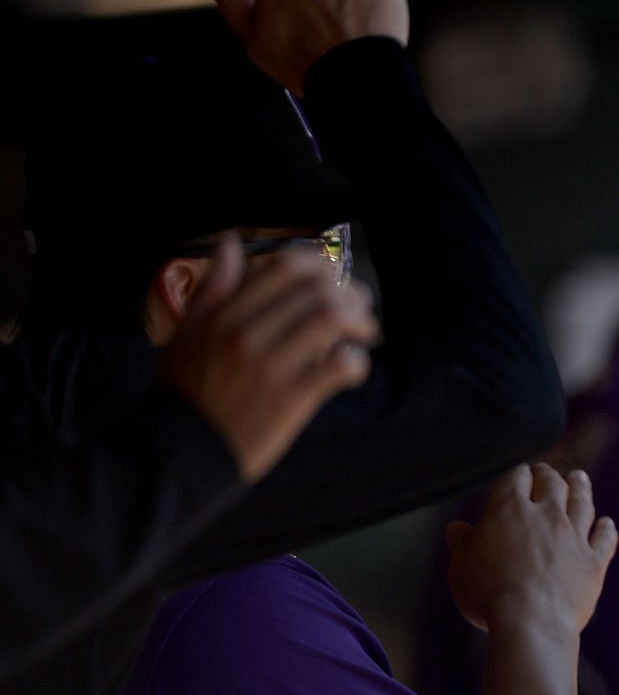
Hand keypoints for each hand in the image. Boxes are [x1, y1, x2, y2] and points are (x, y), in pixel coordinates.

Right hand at [158, 235, 376, 481]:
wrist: (177, 452)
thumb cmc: (185, 392)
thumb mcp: (186, 332)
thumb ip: (213, 288)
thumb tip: (229, 243)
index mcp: (224, 314)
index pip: (285, 268)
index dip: (321, 267)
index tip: (333, 280)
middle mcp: (246, 333)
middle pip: (316, 290)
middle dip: (350, 293)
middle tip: (360, 307)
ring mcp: (268, 366)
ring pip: (331, 318)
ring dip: (360, 320)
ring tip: (365, 333)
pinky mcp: (288, 400)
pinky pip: (338, 366)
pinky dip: (356, 361)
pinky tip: (353, 367)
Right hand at [444, 464, 616, 634]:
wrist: (531, 622)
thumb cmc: (489, 595)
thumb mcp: (461, 567)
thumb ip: (460, 543)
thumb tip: (457, 528)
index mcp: (510, 509)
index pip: (515, 477)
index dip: (517, 474)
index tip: (519, 473)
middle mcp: (547, 515)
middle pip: (552, 483)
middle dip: (548, 475)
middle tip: (546, 472)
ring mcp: (574, 536)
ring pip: (582, 502)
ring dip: (581, 488)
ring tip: (579, 478)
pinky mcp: (593, 561)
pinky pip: (604, 538)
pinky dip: (606, 528)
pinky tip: (606, 523)